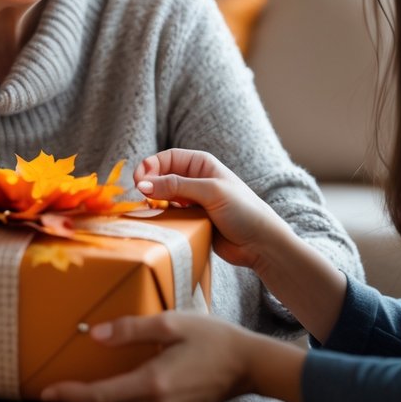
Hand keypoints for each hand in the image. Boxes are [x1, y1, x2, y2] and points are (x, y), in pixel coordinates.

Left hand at [40, 312, 263, 401]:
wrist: (251, 365)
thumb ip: (131, 329)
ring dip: (100, 400)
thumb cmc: (213, 338)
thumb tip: (95, 334)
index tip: (46, 391)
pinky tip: (116, 384)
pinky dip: (122, 399)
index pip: (100, 395)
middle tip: (53, 390)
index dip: (71, 394)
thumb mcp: (171, 323)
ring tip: (79, 386)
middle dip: (79, 399)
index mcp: (153, 383)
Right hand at [134, 149, 287, 268]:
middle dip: (149, 184)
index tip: (139, 181)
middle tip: (141, 197)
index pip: (167, 158)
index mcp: (201, 165)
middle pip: (162, 176)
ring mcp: (192, 201)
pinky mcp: (191, 221)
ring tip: (149, 210)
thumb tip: (143, 184)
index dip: (151, 166)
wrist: (261, 243)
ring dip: (154, 202)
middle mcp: (195, 180)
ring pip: (163, 197)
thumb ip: (176, 186)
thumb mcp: (209, 192)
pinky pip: (169, 215)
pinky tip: (159, 222)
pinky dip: (161, 217)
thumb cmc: (242, 210)